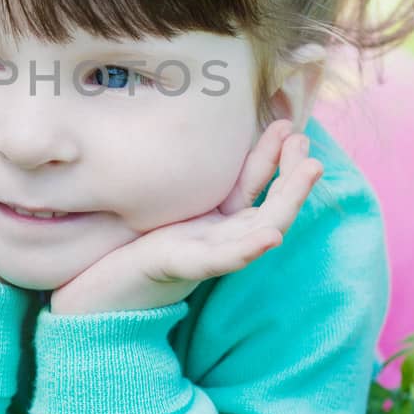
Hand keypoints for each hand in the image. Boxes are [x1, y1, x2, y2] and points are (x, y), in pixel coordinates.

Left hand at [47, 120, 323, 314]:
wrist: (103, 287)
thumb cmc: (135, 244)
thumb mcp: (170, 205)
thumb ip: (192, 181)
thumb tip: (197, 133)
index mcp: (220, 221)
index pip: (257, 186)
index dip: (275, 158)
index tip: (288, 126)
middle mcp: (223, 238)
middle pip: (272, 206)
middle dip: (294, 176)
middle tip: (311, 147)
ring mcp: (210, 254)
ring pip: (261, 228)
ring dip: (288, 201)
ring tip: (309, 172)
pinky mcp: (188, 267)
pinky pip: (225, 259)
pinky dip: (250, 248)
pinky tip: (271, 236)